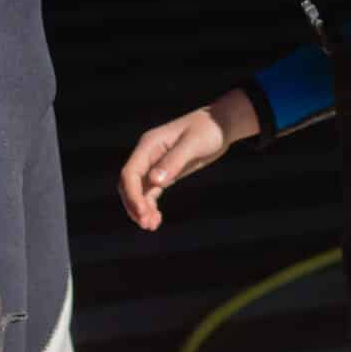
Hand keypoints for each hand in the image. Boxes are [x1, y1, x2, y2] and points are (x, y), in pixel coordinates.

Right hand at [117, 89, 256, 230]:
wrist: (220, 125)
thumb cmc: (208, 129)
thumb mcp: (193, 144)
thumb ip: (174, 161)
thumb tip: (155, 181)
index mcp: (149, 145)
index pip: (130, 173)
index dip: (132, 195)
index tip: (142, 213)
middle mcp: (147, 155)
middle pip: (130, 184)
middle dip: (135, 205)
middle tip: (147, 224)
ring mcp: (154, 165)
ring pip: (139, 192)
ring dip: (142, 209)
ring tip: (152, 226)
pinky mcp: (164, 173)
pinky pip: (150, 193)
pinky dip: (150, 207)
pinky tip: (157, 220)